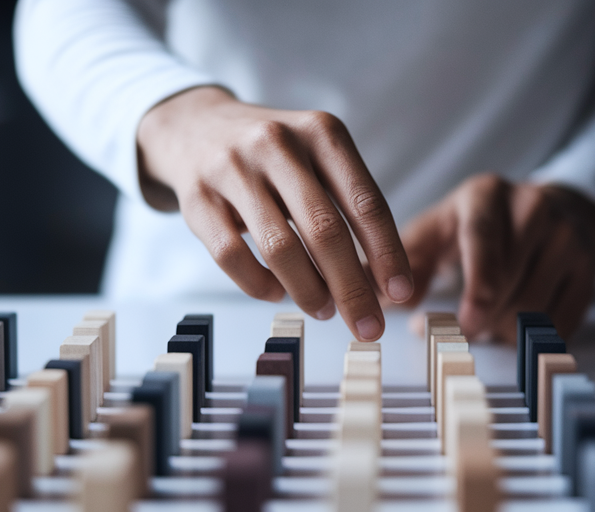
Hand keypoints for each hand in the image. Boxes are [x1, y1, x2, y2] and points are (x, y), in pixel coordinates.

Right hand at [136, 86, 412, 340]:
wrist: (193, 126)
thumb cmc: (272, 153)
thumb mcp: (317, 154)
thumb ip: (348, 205)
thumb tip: (381, 279)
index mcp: (321, 133)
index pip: (365, 202)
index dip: (387, 253)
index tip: (400, 293)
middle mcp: (278, 145)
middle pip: (325, 231)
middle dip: (352, 288)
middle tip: (368, 326)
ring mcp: (233, 169)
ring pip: (279, 248)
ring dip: (309, 291)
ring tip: (325, 311)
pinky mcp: (197, 198)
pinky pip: (232, 256)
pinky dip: (260, 285)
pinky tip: (277, 293)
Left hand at [400, 174, 594, 341]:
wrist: (552, 207)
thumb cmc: (479, 224)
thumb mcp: (439, 229)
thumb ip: (405, 261)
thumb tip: (378, 298)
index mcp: (487, 195)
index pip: (485, 237)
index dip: (477, 282)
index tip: (467, 319)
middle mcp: (535, 207)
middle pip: (511, 281)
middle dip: (482, 318)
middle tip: (461, 329)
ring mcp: (568, 237)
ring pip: (536, 305)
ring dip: (504, 329)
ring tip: (486, 323)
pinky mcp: (590, 267)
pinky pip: (562, 319)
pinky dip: (533, 335)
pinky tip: (515, 325)